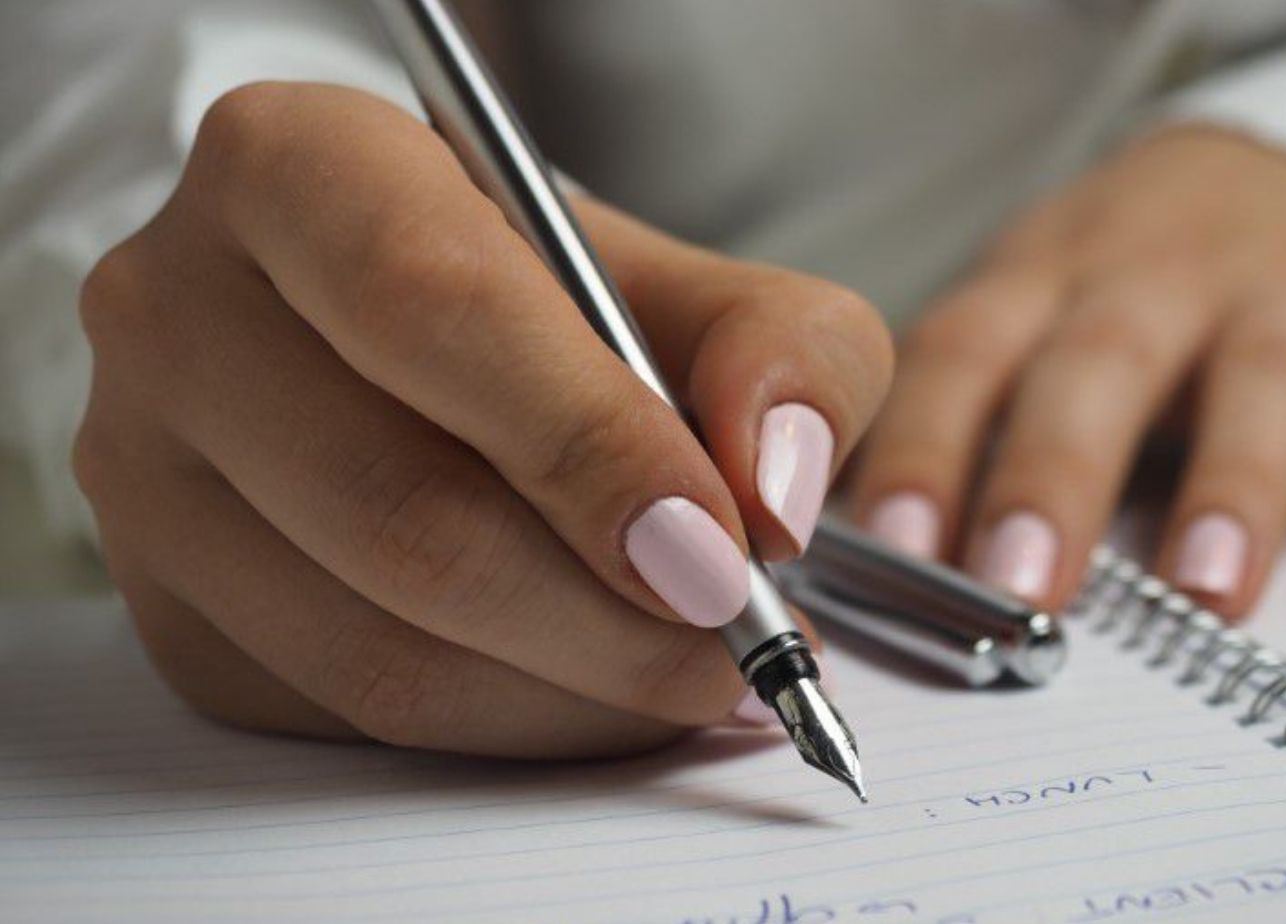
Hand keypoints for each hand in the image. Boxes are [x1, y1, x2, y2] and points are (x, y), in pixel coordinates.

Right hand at [74, 83, 891, 756]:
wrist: (423, 350)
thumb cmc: (561, 306)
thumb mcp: (702, 286)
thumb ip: (784, 354)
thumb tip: (772, 494)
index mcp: (298, 166)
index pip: (435, 307)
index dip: (590, 446)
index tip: (720, 553)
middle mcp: (181, 310)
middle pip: (401, 509)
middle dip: (608, 616)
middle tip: (737, 646)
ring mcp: (146, 473)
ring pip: (376, 645)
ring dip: (574, 694)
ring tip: (693, 675)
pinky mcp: (170, 608)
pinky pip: (351, 717)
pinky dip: (509, 728)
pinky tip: (594, 689)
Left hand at [849, 126, 1285, 617]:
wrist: (1273, 175)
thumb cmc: (1121, 287)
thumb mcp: (1029, 315)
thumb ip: (965, 421)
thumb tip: (874, 566)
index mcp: (1042, 282)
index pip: (964, 357)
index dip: (924, 448)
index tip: (892, 550)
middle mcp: (1154, 278)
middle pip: (1098, 365)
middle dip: (1055, 476)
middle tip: (1022, 587)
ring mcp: (1282, 294)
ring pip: (1259, 380)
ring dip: (1233, 486)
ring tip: (1206, 592)